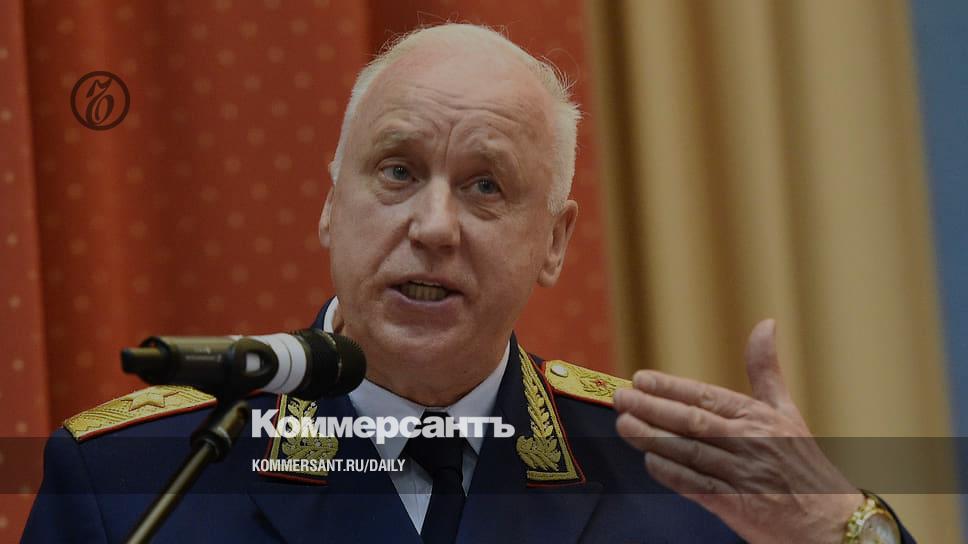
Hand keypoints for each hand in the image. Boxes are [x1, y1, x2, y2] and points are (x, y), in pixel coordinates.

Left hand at [613, 319, 864, 543]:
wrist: (831, 522)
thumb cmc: (804, 463)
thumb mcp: (788, 411)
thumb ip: (766, 371)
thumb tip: (765, 324)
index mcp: (759, 418)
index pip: (707, 397)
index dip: (672, 387)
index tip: (641, 378)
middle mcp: (750, 443)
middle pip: (692, 422)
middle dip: (652, 408)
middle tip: (621, 397)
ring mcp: (742, 476)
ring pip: (689, 453)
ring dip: (653, 438)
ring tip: (624, 424)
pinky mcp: (737, 507)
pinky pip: (697, 487)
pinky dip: (672, 475)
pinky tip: (649, 462)